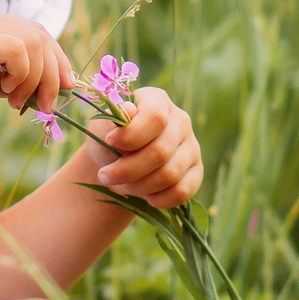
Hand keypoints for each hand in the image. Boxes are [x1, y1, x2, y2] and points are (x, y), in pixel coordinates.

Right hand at [0, 7, 72, 115]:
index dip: (56, 60)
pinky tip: (6, 93)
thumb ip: (6, 81)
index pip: (35, 32)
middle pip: (41, 34)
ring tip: (19, 103)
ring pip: (33, 42)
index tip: (64, 88)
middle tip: (49, 105)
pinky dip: (21, 74)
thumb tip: (40, 91)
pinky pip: (17, 49)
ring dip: (38, 78)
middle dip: (54, 72)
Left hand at [87, 87, 202, 208]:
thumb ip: (112, 119)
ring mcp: (192, 146)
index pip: (155, 117)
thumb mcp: (102, 127)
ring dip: (138, 186)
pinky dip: (157, 199)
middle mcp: (181, 120)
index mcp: (157, 100)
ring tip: (120, 185)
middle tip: (104, 176)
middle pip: (160, 151)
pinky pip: (182, 191)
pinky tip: (142, 195)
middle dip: (127, 170)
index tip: (109, 142)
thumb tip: (128, 111)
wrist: (117, 163)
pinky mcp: (196, 171)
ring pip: (170, 174)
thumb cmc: (108, 140)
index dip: (131, 135)